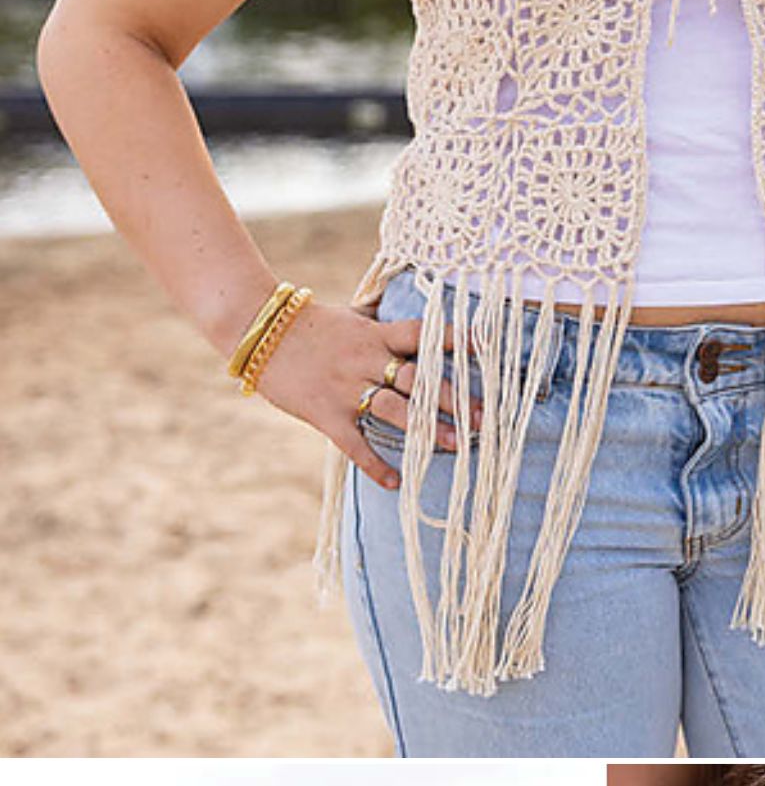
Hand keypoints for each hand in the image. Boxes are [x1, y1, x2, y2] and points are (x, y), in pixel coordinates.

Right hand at [251, 300, 483, 491]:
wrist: (258, 330)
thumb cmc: (307, 323)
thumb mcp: (350, 314)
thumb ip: (379, 315)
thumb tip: (403, 302)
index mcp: (375, 335)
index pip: (421, 334)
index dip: (454, 339)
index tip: (485, 347)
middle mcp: (366, 360)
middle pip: (418, 379)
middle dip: (452, 398)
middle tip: (482, 418)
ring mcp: (346, 388)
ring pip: (395, 410)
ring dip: (426, 429)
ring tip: (455, 446)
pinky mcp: (326, 414)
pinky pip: (355, 444)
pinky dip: (375, 464)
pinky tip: (395, 483)